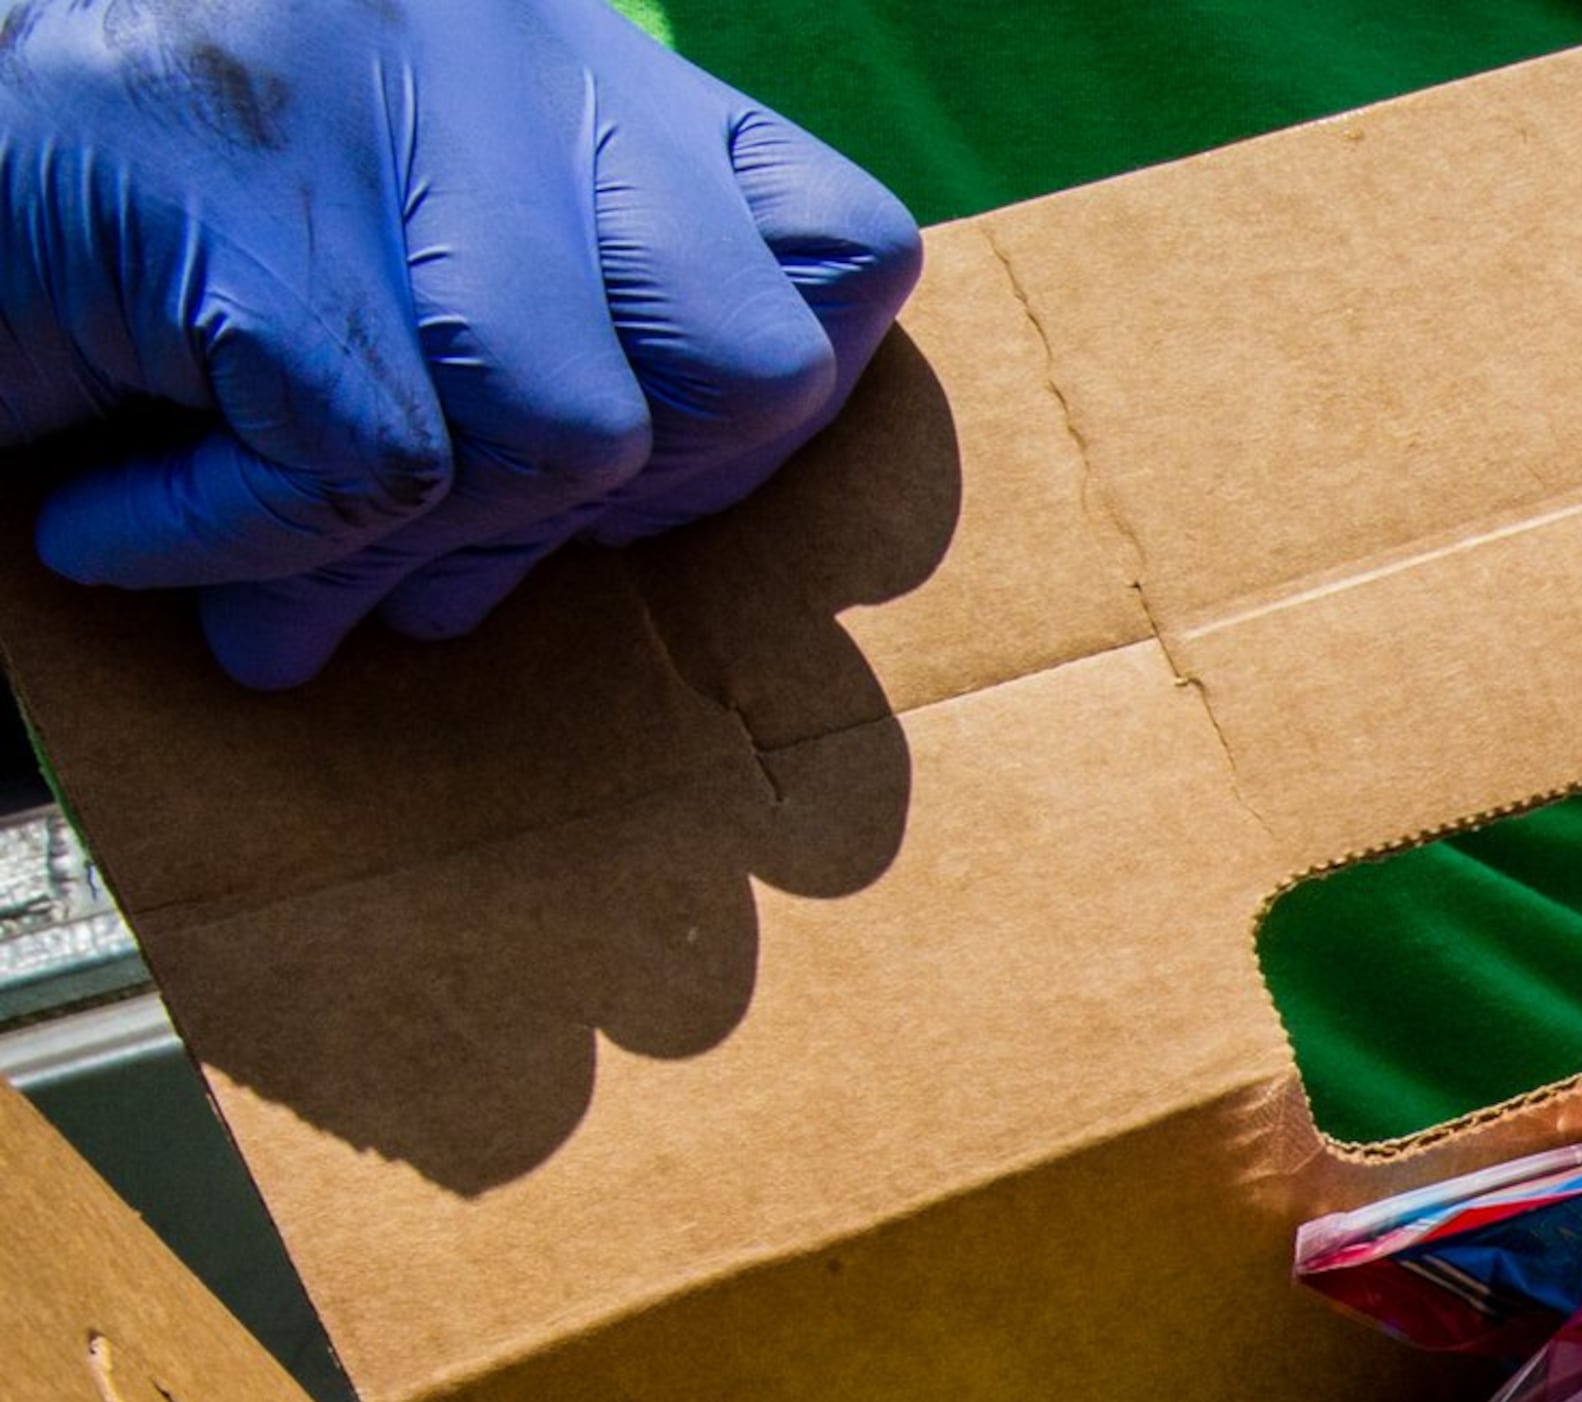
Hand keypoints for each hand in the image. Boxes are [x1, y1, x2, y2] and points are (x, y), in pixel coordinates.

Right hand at [0, 0, 921, 686]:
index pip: (841, 252)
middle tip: (426, 530)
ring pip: (566, 428)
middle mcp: (499, 45)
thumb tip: (620, 536)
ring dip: (407, 540)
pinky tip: (113, 516)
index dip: (763, 425)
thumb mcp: (386, 271)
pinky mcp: (242, 195)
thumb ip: (546, 358)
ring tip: (263, 544)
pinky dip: (237, 538)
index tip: (620, 491)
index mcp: (571, 64)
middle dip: (615, 508)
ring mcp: (371, 97)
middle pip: (748, 364)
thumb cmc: (115, 229)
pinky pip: (368, 463)